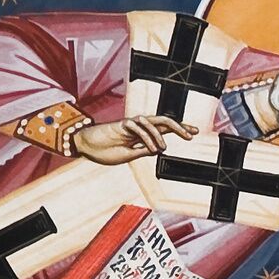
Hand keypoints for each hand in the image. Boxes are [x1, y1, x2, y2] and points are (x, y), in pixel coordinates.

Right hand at [71, 115, 192, 164]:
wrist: (85, 147)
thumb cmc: (105, 151)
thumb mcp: (129, 156)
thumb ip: (143, 151)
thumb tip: (160, 149)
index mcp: (142, 136)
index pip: (164, 129)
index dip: (179, 129)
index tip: (194, 132)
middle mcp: (139, 128)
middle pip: (163, 121)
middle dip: (179, 126)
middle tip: (192, 133)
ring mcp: (131, 124)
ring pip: (152, 123)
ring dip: (159, 136)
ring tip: (163, 148)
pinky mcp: (121, 124)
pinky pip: (138, 127)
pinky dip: (147, 138)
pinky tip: (152, 148)